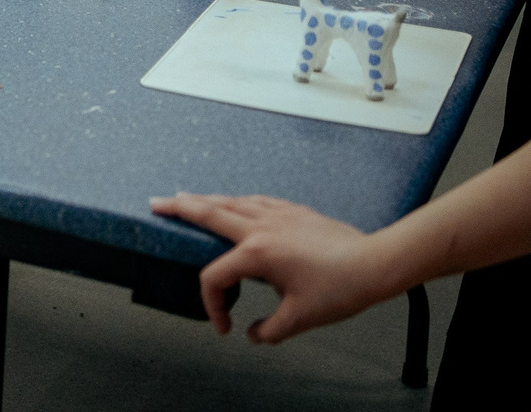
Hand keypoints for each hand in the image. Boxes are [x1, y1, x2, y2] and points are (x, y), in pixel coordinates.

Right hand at [149, 193, 397, 341]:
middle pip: (209, 212)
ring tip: (185, 197)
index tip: (226, 327)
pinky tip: (235, 201)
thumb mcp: (300, 319)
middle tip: (156, 203)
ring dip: (204, 199)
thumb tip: (254, 333)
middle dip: (179, 208)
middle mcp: (261, 227)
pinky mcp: (293, 211)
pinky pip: (255, 200)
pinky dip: (237, 200)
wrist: (374, 263)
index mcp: (257, 254)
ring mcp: (277, 215)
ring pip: (231, 201)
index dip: (213, 305)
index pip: (216, 276)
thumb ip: (270, 329)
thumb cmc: (340, 288)